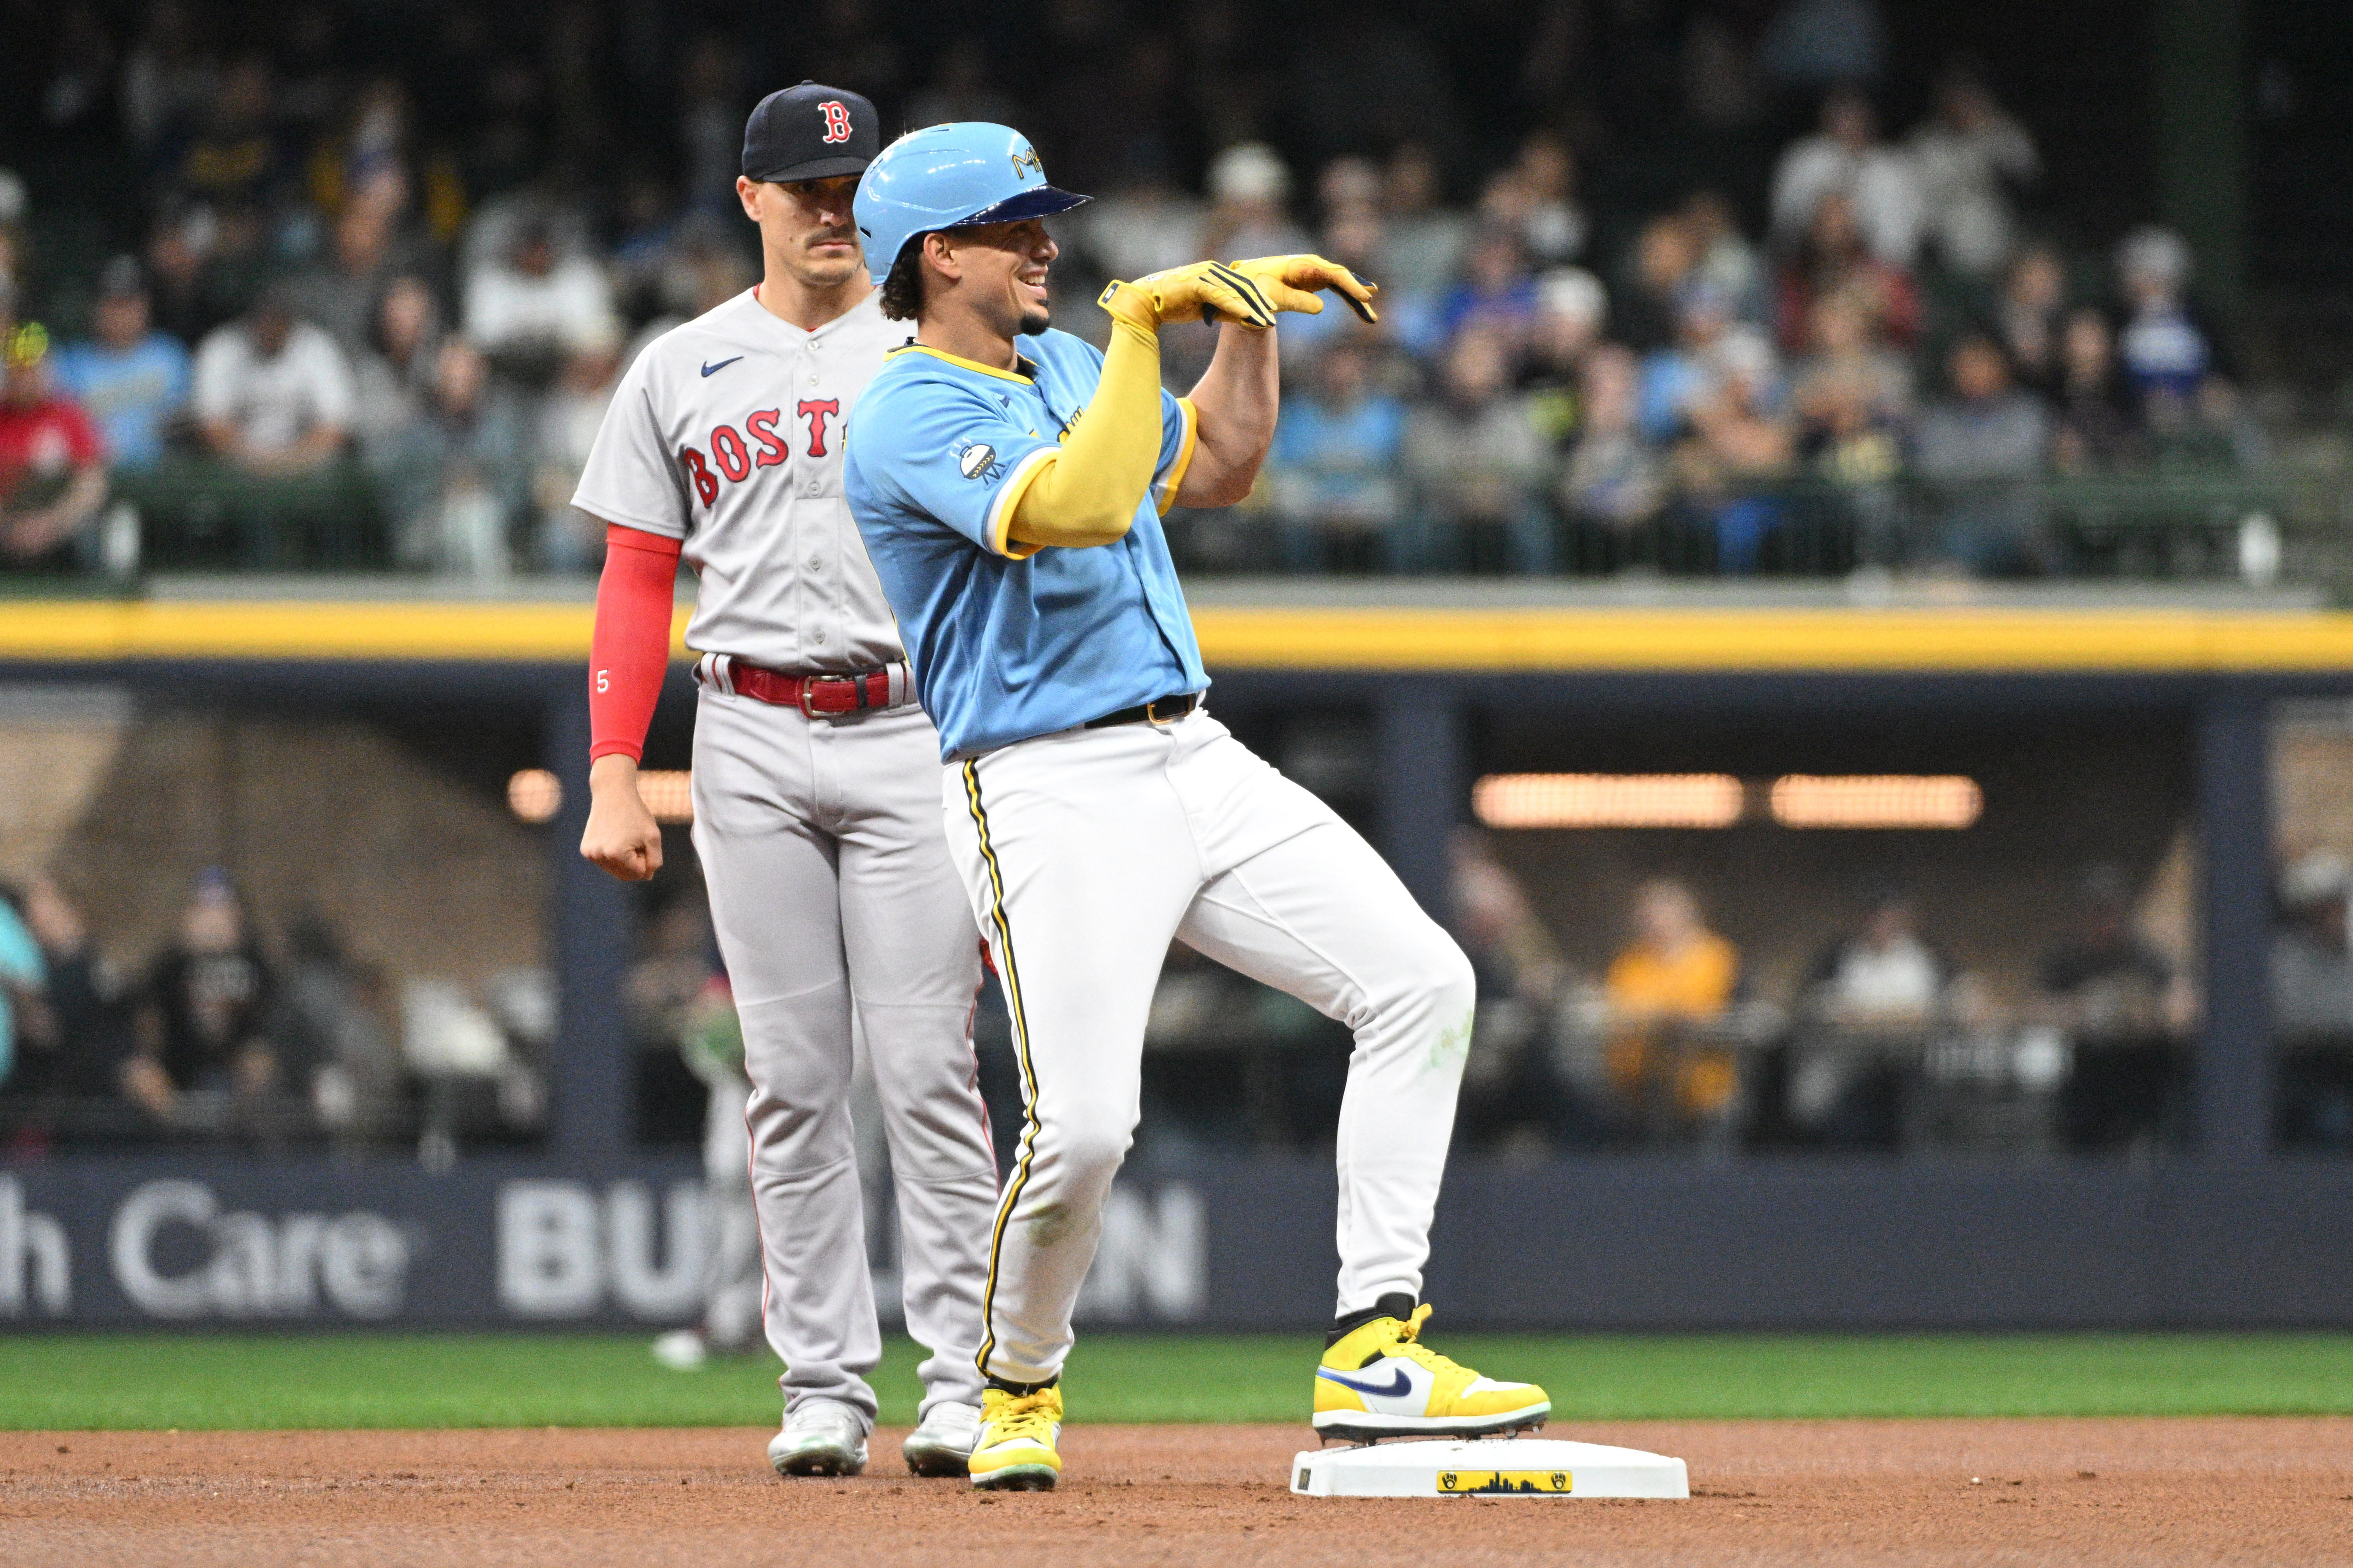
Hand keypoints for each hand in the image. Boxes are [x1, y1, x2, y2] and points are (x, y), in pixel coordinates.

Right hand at [581, 755, 664, 880]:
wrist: (612, 793)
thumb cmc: (635, 813)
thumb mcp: (653, 837)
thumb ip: (654, 860)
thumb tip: (646, 877)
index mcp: (616, 854)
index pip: (639, 873)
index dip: (646, 859)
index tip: (643, 842)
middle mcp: (599, 856)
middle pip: (625, 875)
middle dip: (635, 863)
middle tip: (636, 841)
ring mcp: (590, 854)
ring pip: (615, 870)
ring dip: (625, 861)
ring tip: (625, 838)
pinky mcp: (585, 850)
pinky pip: (605, 862)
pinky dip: (613, 855)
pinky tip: (614, 837)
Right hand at [1098, 261, 1277, 334]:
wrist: (1147, 303)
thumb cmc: (1174, 304)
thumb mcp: (1206, 308)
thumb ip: (1225, 309)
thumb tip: (1245, 316)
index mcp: (1214, 273)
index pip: (1241, 284)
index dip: (1257, 297)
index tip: (1271, 310)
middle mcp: (1211, 269)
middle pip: (1241, 286)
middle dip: (1259, 302)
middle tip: (1273, 317)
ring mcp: (1203, 274)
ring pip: (1233, 291)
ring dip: (1250, 306)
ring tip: (1264, 319)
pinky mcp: (1195, 283)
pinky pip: (1218, 295)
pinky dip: (1233, 305)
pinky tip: (1246, 315)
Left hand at [1228, 254, 1378, 322]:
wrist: (1247, 281)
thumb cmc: (1256, 286)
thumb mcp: (1272, 296)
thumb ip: (1294, 301)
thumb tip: (1321, 307)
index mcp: (1302, 265)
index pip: (1333, 273)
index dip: (1350, 285)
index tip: (1364, 297)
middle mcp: (1312, 265)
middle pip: (1341, 277)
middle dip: (1358, 291)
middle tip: (1371, 303)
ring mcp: (1316, 272)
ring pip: (1343, 284)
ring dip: (1357, 299)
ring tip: (1371, 318)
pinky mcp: (1316, 281)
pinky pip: (1338, 289)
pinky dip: (1349, 298)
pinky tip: (1361, 309)